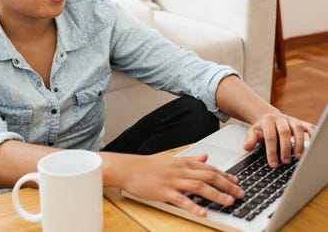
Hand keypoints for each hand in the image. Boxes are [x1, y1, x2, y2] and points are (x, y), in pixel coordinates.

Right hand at [118, 153, 243, 216]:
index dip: (225, 175)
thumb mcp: (172, 159)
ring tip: (229, 202)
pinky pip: (181, 200)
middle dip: (227, 185)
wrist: (130, 168)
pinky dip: (193, 206)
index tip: (236, 181)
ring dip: (216, 195)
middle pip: (209, 176)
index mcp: (184, 162)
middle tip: (240, 193)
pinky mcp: (165, 192)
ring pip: (199, 187)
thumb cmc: (150, 165)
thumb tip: (205, 156)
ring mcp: (173, 181)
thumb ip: (190, 159)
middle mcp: (181, 170)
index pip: (209, 168)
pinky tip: (203, 212)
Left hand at [243, 113, 315, 167]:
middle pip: (284, 132)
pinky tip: (311, 147)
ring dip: (299, 144)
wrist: (270, 118)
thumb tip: (246, 147)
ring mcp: (292, 120)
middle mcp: (280, 118)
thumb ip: (250, 139)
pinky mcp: (301, 122)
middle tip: (285, 162)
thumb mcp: (253, 132)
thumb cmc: (262, 128)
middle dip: (285, 148)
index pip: (270, 136)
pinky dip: (312, 135)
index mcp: (267, 120)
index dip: (271, 151)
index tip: (273, 164)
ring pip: (298, 129)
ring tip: (297, 157)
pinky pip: (309, 127)